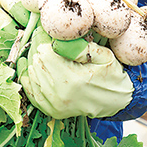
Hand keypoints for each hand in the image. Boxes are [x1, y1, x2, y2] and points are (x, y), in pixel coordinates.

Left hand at [17, 26, 133, 118]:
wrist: (118, 101)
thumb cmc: (111, 76)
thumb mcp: (104, 56)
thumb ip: (81, 47)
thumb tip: (58, 41)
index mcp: (73, 79)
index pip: (44, 53)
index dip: (45, 41)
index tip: (48, 35)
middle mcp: (61, 94)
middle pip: (37, 63)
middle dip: (39, 50)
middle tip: (45, 42)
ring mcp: (55, 104)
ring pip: (32, 75)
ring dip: (35, 62)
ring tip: (43, 54)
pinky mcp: (53, 110)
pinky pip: (31, 92)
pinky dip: (28, 79)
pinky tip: (29, 67)